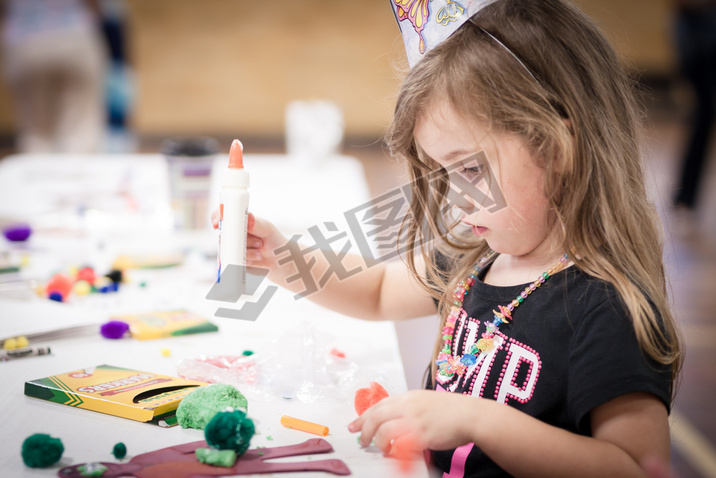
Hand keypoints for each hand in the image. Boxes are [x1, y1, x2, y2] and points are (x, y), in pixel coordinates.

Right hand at [211, 210, 286, 271]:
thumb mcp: (267, 229)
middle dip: (242, 241)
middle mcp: (233, 233)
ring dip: (247, 252)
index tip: (218, 223)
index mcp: (239, 221)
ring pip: (230, 249)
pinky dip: (245, 260)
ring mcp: (232, 247)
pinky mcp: (233, 259)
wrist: (278, 260)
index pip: (222, 215)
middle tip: (259, 243)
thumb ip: (257, 224)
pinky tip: (256, 259)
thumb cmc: (273, 240)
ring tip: (260, 252)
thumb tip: (248, 217)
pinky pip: (233, 261)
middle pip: (224, 235)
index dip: (217, 217)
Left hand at [348, 390, 483, 454]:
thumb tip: (395, 421)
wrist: (470, 414)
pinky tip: (395, 454)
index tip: (353, 425)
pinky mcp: (422, 434)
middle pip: (376, 416)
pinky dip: (394, 451)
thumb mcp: (426, 402)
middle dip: (364, 429)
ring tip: (380, 449)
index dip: (363, 416)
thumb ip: (409, 409)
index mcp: (408, 397)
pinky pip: (400, 444)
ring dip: (378, 442)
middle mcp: (408, 406)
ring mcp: (414, 420)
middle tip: (360, 440)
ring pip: (384, 430)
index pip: (379, 405)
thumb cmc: (452, 410)